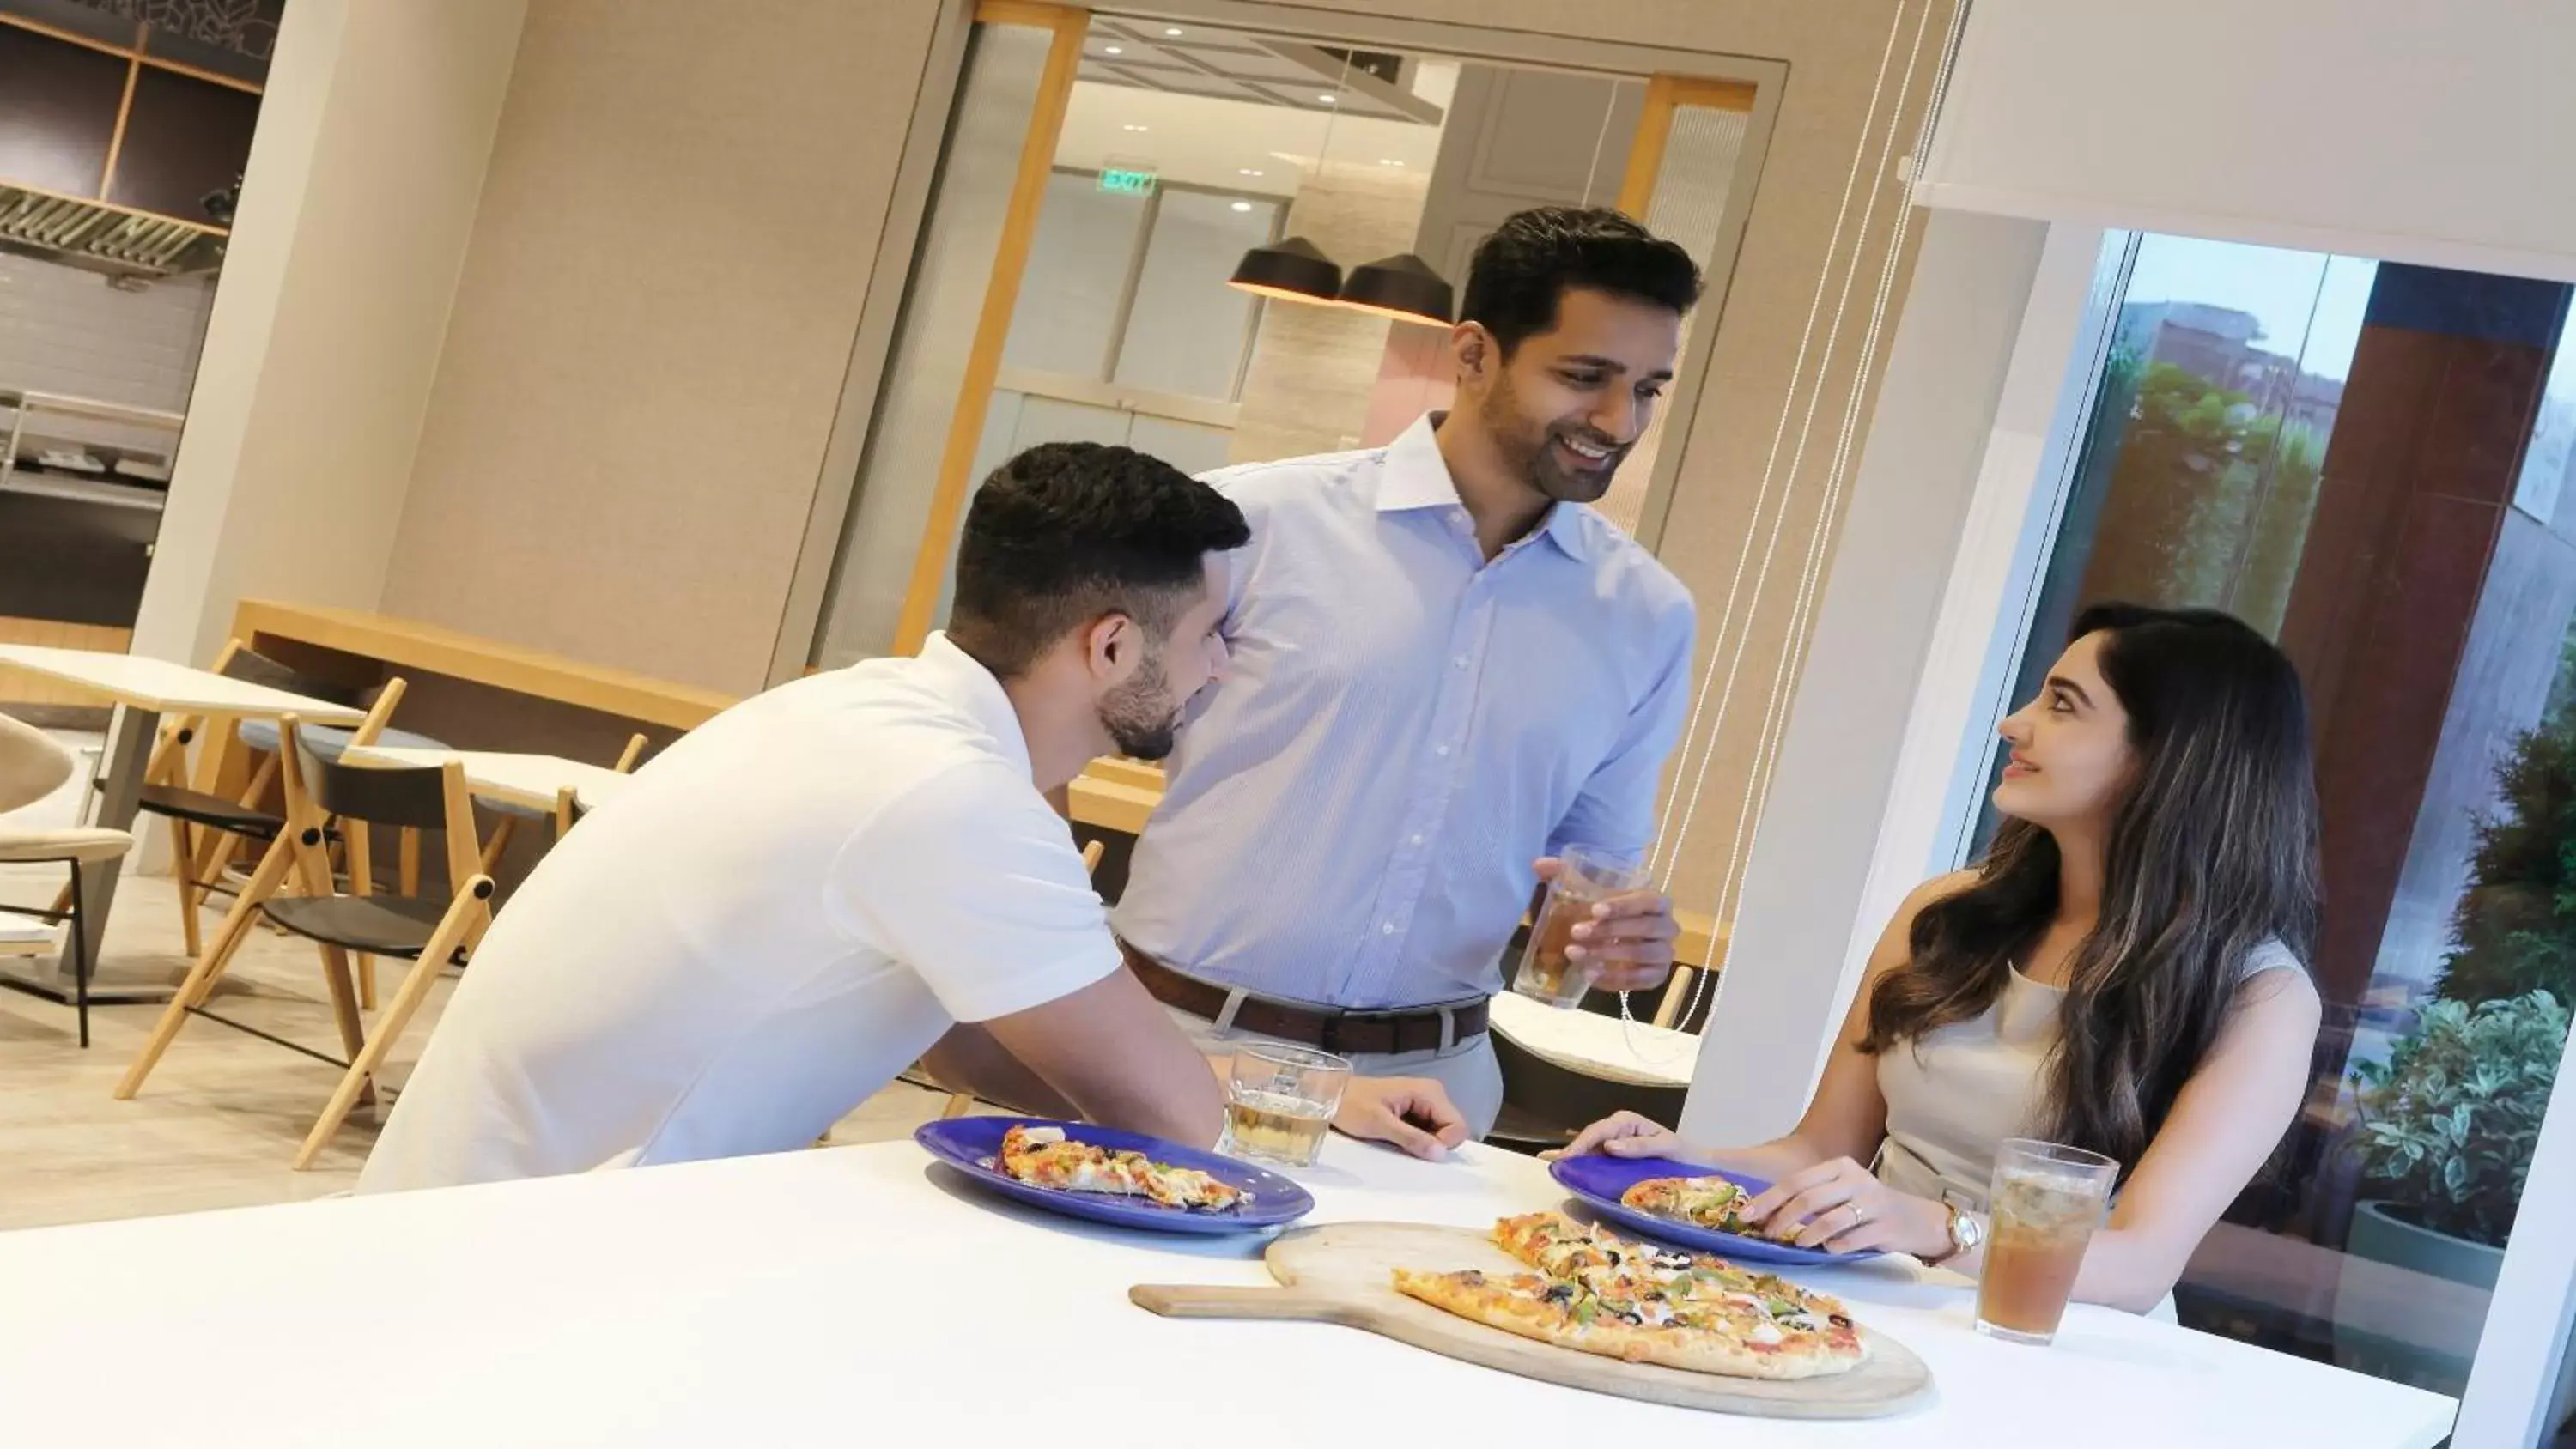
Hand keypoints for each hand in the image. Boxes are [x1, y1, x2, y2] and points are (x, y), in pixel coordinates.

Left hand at [1332, 1076, 1469, 1159]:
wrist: (1331, 1095)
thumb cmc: (1352, 1105)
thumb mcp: (1379, 1124)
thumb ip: (1411, 1138)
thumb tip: (1440, 1154)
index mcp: (1429, 1092)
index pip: (1457, 1126)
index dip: (1444, 1144)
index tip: (1418, 1150)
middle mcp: (1433, 1094)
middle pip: (1453, 1129)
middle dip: (1435, 1144)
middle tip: (1405, 1146)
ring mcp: (1425, 1102)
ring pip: (1441, 1132)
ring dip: (1425, 1143)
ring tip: (1398, 1141)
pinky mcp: (1417, 1110)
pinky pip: (1429, 1131)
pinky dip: (1418, 1140)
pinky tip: (1399, 1138)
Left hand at [1535, 857, 1676, 992]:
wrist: (1619, 938)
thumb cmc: (1607, 911)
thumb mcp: (1588, 890)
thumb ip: (1565, 874)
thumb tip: (1539, 864)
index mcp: (1657, 901)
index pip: (1646, 901)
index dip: (1622, 906)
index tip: (1594, 910)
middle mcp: (1667, 926)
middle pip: (1644, 928)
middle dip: (1608, 931)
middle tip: (1576, 933)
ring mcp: (1664, 953)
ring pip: (1641, 955)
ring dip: (1607, 954)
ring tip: (1576, 954)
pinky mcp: (1657, 976)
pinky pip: (1638, 980)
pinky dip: (1612, 978)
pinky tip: (1588, 974)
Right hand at [1541, 1109, 1700, 1162]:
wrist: (1695, 1164)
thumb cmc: (1682, 1153)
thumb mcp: (1665, 1146)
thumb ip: (1639, 1146)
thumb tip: (1609, 1146)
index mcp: (1626, 1121)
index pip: (1598, 1131)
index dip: (1579, 1144)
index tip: (1566, 1158)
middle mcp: (1617, 1129)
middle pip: (1588, 1138)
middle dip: (1571, 1151)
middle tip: (1553, 1165)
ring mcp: (1615, 1142)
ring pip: (1589, 1148)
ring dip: (1573, 1158)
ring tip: (1553, 1168)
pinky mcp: (1615, 1156)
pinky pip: (1595, 1158)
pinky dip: (1581, 1164)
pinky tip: (1566, 1170)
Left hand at [1736, 1157, 1951, 1256]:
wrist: (1918, 1218)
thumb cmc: (1868, 1206)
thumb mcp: (1841, 1191)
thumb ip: (1810, 1197)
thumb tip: (1765, 1214)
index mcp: (1840, 1167)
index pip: (1796, 1181)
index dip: (1768, 1200)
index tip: (1746, 1216)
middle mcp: (1856, 1179)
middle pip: (1808, 1199)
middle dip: (1781, 1219)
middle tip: (1768, 1234)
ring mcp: (1873, 1203)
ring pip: (1829, 1220)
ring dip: (1807, 1235)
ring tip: (1798, 1243)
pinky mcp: (1885, 1227)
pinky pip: (1851, 1240)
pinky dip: (1835, 1247)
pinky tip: (1830, 1250)